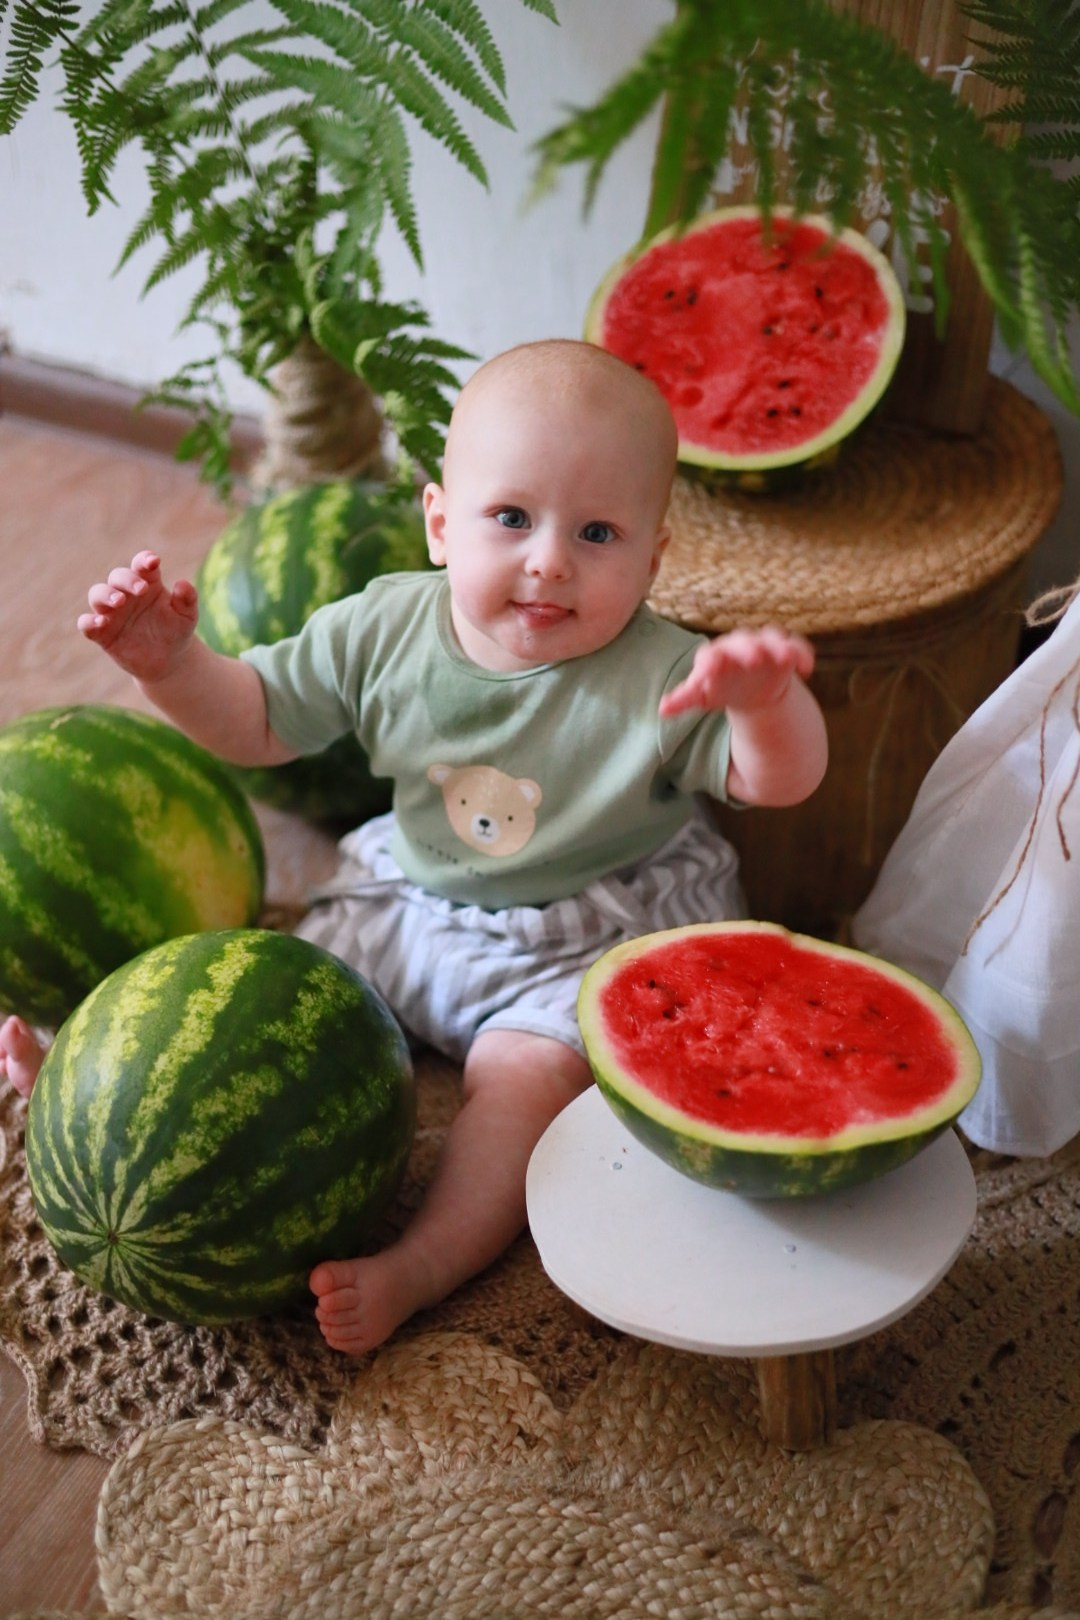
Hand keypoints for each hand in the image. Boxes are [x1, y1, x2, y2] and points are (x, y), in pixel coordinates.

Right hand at [77, 550, 198, 682]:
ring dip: (105, 595)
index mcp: (147, 584)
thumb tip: (183, 583)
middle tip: (141, 589)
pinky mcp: (102, 633)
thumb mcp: (187, 617)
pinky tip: (100, 622)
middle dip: (127, 579)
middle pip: (117, 577)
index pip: (141, 565)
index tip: (154, 562)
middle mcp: (126, 594)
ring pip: (97, 594)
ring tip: (119, 601)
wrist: (168, 661)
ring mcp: (111, 612)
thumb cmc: (176, 631)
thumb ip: (187, 600)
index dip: (144, 560)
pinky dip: (89, 621)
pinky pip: (86, 623)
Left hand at [659, 626, 814, 717]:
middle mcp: (739, 645)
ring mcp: (764, 646)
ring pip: (772, 640)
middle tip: (754, 659)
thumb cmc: (719, 687)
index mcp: (715, 656)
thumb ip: (685, 699)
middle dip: (749, 650)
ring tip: (788, 659)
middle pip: (743, 644)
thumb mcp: (701, 694)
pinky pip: (795, 646)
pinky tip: (805, 668)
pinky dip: (801, 653)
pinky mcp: (786, 651)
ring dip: (780, 648)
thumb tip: (662, 710)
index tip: (709, 674)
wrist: (749, 686)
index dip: (710, 664)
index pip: (710, 656)